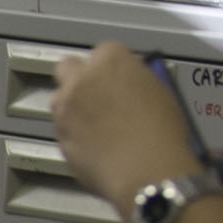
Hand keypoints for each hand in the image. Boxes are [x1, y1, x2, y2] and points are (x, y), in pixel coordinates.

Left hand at [46, 42, 203, 210]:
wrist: (147, 171)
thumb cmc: (162, 134)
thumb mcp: (161, 94)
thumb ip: (137, 80)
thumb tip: (132, 83)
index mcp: (111, 61)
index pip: (105, 50)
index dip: (112, 66)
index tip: (118, 76)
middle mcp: (81, 80)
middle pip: (69, 67)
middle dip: (80, 77)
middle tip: (97, 93)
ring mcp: (66, 109)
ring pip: (59, 99)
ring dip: (72, 106)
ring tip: (95, 123)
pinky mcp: (60, 137)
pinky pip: (62, 129)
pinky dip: (74, 134)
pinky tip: (93, 145)